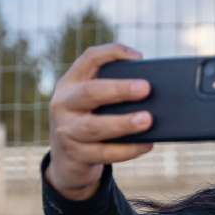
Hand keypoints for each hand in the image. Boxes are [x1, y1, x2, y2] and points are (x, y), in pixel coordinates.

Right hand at [45, 43, 154, 200]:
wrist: (66, 160)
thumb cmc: (88, 121)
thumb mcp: (91, 102)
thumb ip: (112, 91)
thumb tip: (151, 92)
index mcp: (70, 84)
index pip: (89, 59)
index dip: (113, 53)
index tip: (140, 58)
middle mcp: (63, 104)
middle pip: (90, 92)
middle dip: (119, 89)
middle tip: (146, 88)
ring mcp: (66, 131)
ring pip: (94, 127)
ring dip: (123, 123)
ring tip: (147, 120)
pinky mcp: (76, 156)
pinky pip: (104, 153)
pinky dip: (128, 149)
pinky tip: (146, 144)